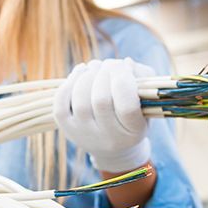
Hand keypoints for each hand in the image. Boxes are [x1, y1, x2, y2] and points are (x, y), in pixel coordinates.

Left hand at [54, 58, 154, 172]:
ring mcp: (85, 135)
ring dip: (87, 76)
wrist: (114, 144)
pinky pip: (61, 105)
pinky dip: (69, 83)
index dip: (124, 79)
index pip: (127, 106)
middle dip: (104, 73)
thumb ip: (142, 78)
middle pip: (101, 101)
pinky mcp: (68, 129)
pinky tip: (80, 72)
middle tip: (109, 64)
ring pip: (80, 102)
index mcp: (134, 131)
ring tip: (96, 66)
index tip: (125, 65)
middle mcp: (109, 138)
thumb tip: (125, 63)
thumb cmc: (134, 112)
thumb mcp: (147, 97)